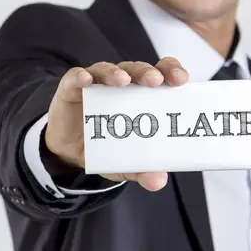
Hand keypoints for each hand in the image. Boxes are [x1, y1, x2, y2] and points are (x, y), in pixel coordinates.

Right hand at [45, 57, 188, 190]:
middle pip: (138, 70)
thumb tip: (158, 180)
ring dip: (116, 73)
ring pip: (109, 70)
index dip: (172, 71)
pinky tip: (85, 79)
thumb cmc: (105, 145)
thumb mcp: (125, 162)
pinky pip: (76, 78)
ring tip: (122, 80)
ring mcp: (97, 83)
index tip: (181, 80)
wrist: (70, 152)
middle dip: (148, 73)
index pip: (161, 73)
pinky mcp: (72, 88)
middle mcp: (122, 83)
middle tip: (155, 81)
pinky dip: (81, 76)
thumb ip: (142, 169)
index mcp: (143, 93)